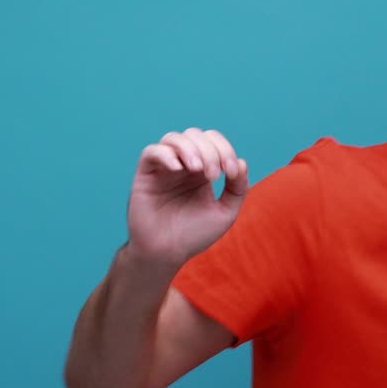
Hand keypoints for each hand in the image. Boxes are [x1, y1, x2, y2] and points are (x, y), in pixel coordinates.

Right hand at [126, 128, 248, 267]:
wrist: (167, 253)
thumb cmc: (194, 235)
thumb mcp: (225, 212)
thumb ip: (238, 188)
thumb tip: (241, 162)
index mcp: (202, 170)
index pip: (214, 141)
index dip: (225, 149)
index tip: (230, 173)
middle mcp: (183, 165)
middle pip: (196, 135)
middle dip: (210, 150)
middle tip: (213, 175)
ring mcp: (163, 168)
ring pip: (174, 138)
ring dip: (190, 148)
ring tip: (198, 169)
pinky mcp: (145, 175)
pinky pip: (151, 151)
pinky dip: (167, 154)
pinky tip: (179, 169)